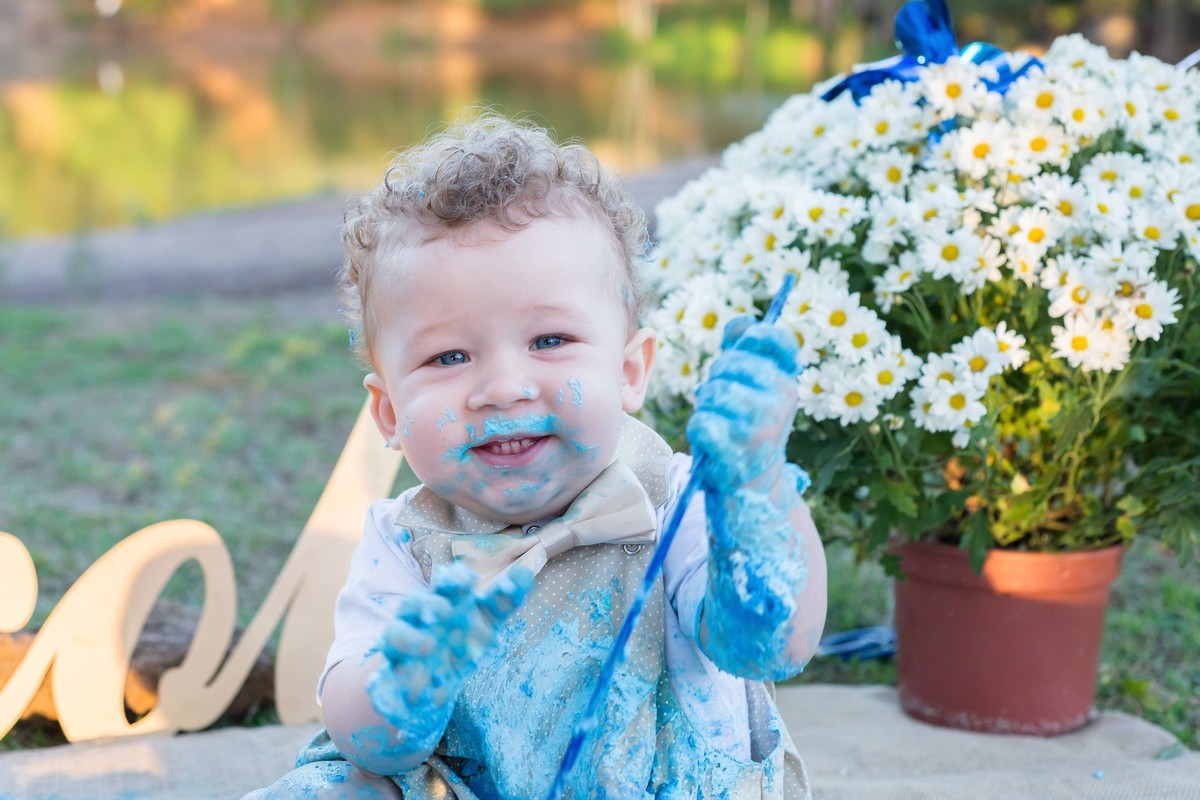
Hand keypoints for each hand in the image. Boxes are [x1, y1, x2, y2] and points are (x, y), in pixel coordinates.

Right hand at [367, 564, 531, 746]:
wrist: (431, 685)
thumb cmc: (460, 642)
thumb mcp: (486, 622)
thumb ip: (505, 600)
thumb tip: (527, 573)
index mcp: (444, 601)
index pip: (446, 583)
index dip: (455, 579)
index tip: (471, 580)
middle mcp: (419, 618)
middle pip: (416, 602)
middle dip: (428, 603)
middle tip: (445, 611)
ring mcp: (403, 643)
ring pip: (396, 632)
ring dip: (409, 638)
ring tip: (428, 645)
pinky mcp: (391, 671)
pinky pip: (386, 674)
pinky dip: (394, 681)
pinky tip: (410, 688)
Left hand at [686, 314, 799, 492]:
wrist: (755, 487)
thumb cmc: (749, 430)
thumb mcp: (757, 391)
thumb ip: (746, 353)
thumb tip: (742, 320)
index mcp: (787, 382)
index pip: (776, 340)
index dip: (756, 336)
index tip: (746, 344)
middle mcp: (780, 400)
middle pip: (728, 363)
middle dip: (716, 379)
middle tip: (724, 402)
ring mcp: (759, 425)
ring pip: (711, 392)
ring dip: (706, 407)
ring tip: (720, 424)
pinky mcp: (735, 449)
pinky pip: (701, 421)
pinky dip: (699, 430)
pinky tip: (712, 441)